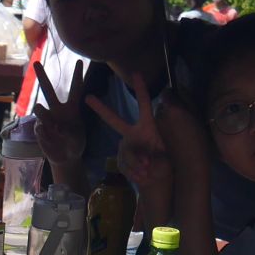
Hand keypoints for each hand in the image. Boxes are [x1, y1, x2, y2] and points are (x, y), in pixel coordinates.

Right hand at [31, 57, 88, 167]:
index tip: (79, 61)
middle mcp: (58, 110)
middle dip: (42, 76)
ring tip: (50, 124)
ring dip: (43, 114)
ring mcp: (47, 119)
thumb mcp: (76, 140)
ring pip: (40, 109)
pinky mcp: (39, 129)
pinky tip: (50, 141)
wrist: (65, 158)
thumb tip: (52, 126)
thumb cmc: (74, 146)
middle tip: (35, 62)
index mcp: (71, 109)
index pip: (75, 89)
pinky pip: (39, 128)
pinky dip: (45, 135)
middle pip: (48, 90)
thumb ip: (67, 133)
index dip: (77, 76)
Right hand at [86, 73, 203, 193]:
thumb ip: (156, 158)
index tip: (136, 73)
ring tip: (148, 172)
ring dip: (138, 164)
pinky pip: (124, 165)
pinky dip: (135, 172)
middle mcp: (132, 133)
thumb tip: (143, 163)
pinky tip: (142, 175)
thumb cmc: (164, 164)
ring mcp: (124, 146)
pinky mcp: (120, 160)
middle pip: (114, 120)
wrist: (156, 181)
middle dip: (101, 109)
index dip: (140, 90)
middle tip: (87, 97)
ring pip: (127, 153)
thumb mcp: (166, 158)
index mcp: (147, 126)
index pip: (144, 105)